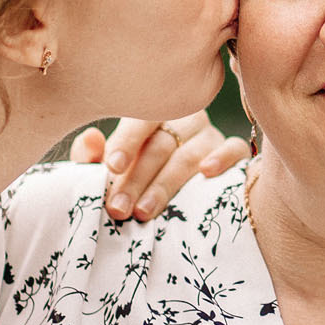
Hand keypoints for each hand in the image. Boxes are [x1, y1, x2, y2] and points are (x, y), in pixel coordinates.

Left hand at [68, 112, 249, 221]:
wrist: (169, 190)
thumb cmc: (134, 174)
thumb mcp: (110, 167)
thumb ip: (94, 157)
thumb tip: (89, 139)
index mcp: (152, 113)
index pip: (139, 122)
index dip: (126, 143)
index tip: (111, 167)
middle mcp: (184, 119)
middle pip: (162, 145)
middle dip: (137, 179)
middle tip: (118, 207)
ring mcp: (211, 134)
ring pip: (190, 155)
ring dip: (165, 184)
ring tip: (143, 211)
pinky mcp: (235, 151)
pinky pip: (234, 149)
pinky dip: (222, 159)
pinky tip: (206, 173)